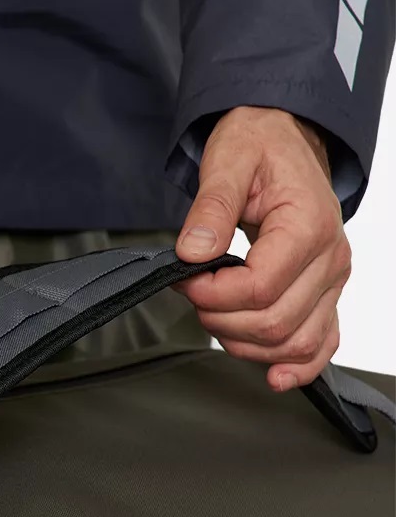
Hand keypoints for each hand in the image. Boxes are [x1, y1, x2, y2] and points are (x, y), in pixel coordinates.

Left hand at [174, 106, 350, 391]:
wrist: (283, 140)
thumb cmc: (258, 147)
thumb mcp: (227, 160)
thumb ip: (210, 207)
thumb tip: (193, 251)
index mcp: (309, 226)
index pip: (261, 288)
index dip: (213, 295)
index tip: (185, 279)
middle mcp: (330, 259)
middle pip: (276, 323)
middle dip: (221, 319)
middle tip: (193, 293)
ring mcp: (332, 281)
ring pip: (295, 343)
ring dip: (245, 343)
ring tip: (214, 314)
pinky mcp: (325, 294)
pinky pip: (322, 343)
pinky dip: (298, 366)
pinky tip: (274, 376)